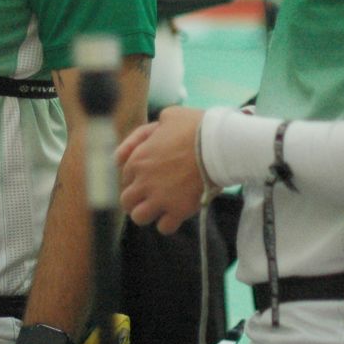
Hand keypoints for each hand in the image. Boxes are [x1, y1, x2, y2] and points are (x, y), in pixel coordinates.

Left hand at [117, 105, 206, 233]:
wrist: (219, 145)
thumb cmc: (194, 127)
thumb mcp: (168, 116)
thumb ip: (152, 129)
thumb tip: (147, 139)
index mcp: (138, 159)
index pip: (125, 176)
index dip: (135, 177)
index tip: (146, 177)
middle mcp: (144, 181)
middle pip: (126, 201)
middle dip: (135, 199)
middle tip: (149, 196)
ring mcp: (160, 198)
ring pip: (139, 217)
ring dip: (147, 213)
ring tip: (159, 208)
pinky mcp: (178, 211)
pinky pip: (164, 227)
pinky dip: (168, 223)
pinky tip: (175, 214)